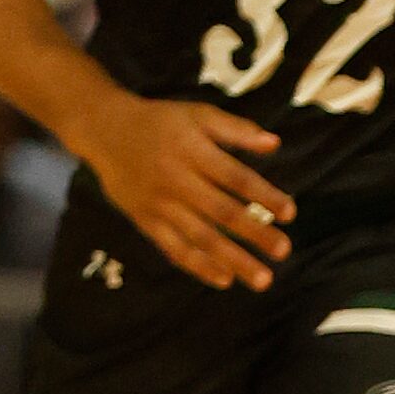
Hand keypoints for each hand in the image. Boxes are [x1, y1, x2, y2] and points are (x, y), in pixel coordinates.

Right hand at [71, 90, 296, 290]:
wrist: (105, 130)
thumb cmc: (160, 122)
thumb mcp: (197, 114)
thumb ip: (235, 129)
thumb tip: (275, 143)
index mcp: (192, 150)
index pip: (235, 177)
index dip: (264, 195)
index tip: (290, 212)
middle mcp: (177, 179)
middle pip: (221, 211)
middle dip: (255, 233)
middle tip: (283, 251)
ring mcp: (160, 204)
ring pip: (201, 237)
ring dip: (233, 260)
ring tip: (263, 279)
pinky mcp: (146, 222)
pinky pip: (174, 249)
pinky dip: (199, 266)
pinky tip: (224, 279)